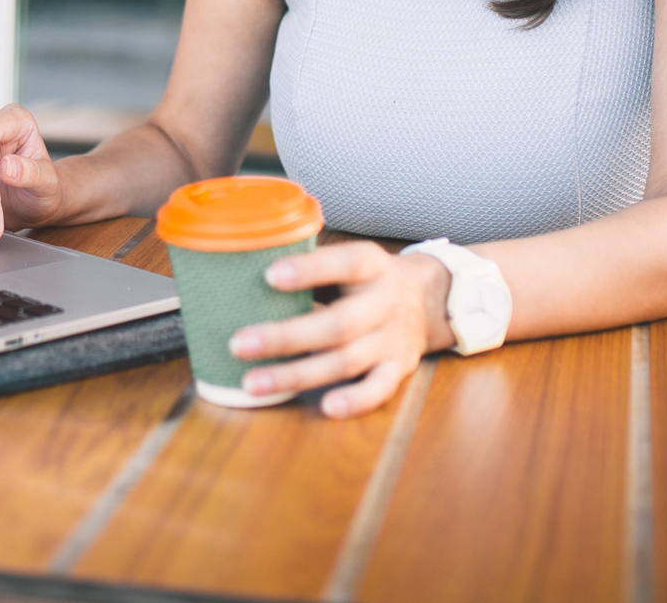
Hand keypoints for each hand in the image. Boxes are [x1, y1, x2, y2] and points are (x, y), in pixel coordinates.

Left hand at [228, 241, 455, 418]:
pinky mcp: (398, 369)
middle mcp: (385, 302)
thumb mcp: (349, 258)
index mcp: (371, 265)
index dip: (310, 270)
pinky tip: (325, 407)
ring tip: (252, 382)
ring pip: (346, 360)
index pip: (345, 263)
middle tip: (238, 344)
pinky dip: (355, 400)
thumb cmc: (366, 278)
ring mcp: (392, 339)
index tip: (268, 276)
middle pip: (338, 324)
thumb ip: (311, 262)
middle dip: (286, 337)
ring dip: (298, 374)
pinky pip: (378, 389)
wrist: (428, 298)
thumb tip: (244, 259)